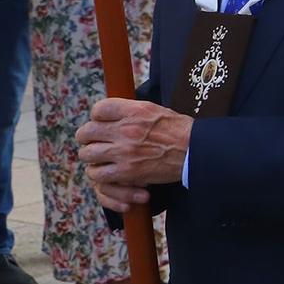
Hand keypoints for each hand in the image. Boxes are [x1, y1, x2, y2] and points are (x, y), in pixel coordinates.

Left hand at [77, 98, 192, 209]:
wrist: (196, 152)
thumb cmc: (180, 130)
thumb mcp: (156, 110)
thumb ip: (132, 111)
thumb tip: (114, 112)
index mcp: (134, 111)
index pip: (99, 109)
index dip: (96, 117)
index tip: (101, 122)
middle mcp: (126, 130)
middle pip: (87, 132)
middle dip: (87, 137)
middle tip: (93, 141)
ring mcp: (124, 152)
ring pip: (88, 154)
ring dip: (92, 156)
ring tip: (99, 158)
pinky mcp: (126, 172)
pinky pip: (98, 174)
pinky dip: (99, 174)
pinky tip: (107, 172)